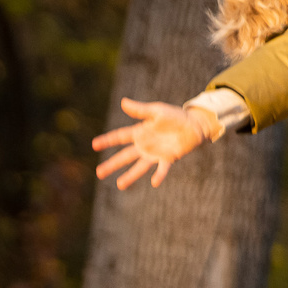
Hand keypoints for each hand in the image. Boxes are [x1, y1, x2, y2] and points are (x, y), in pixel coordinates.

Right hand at [92, 98, 208, 189]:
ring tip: (120, 185)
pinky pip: (162, 169)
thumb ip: (140, 110)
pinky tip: (154, 183)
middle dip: (112, 164)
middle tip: (99, 173)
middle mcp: (144, 145)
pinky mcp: (168, 159)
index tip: (94, 145)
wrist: (194, 124)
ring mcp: (155, 154)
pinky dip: (159, 175)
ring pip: (139, 167)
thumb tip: (122, 102)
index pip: (119, 137)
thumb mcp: (156, 111)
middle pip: (125, 156)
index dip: (107, 140)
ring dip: (130, 176)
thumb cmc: (174, 116)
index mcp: (140, 132)